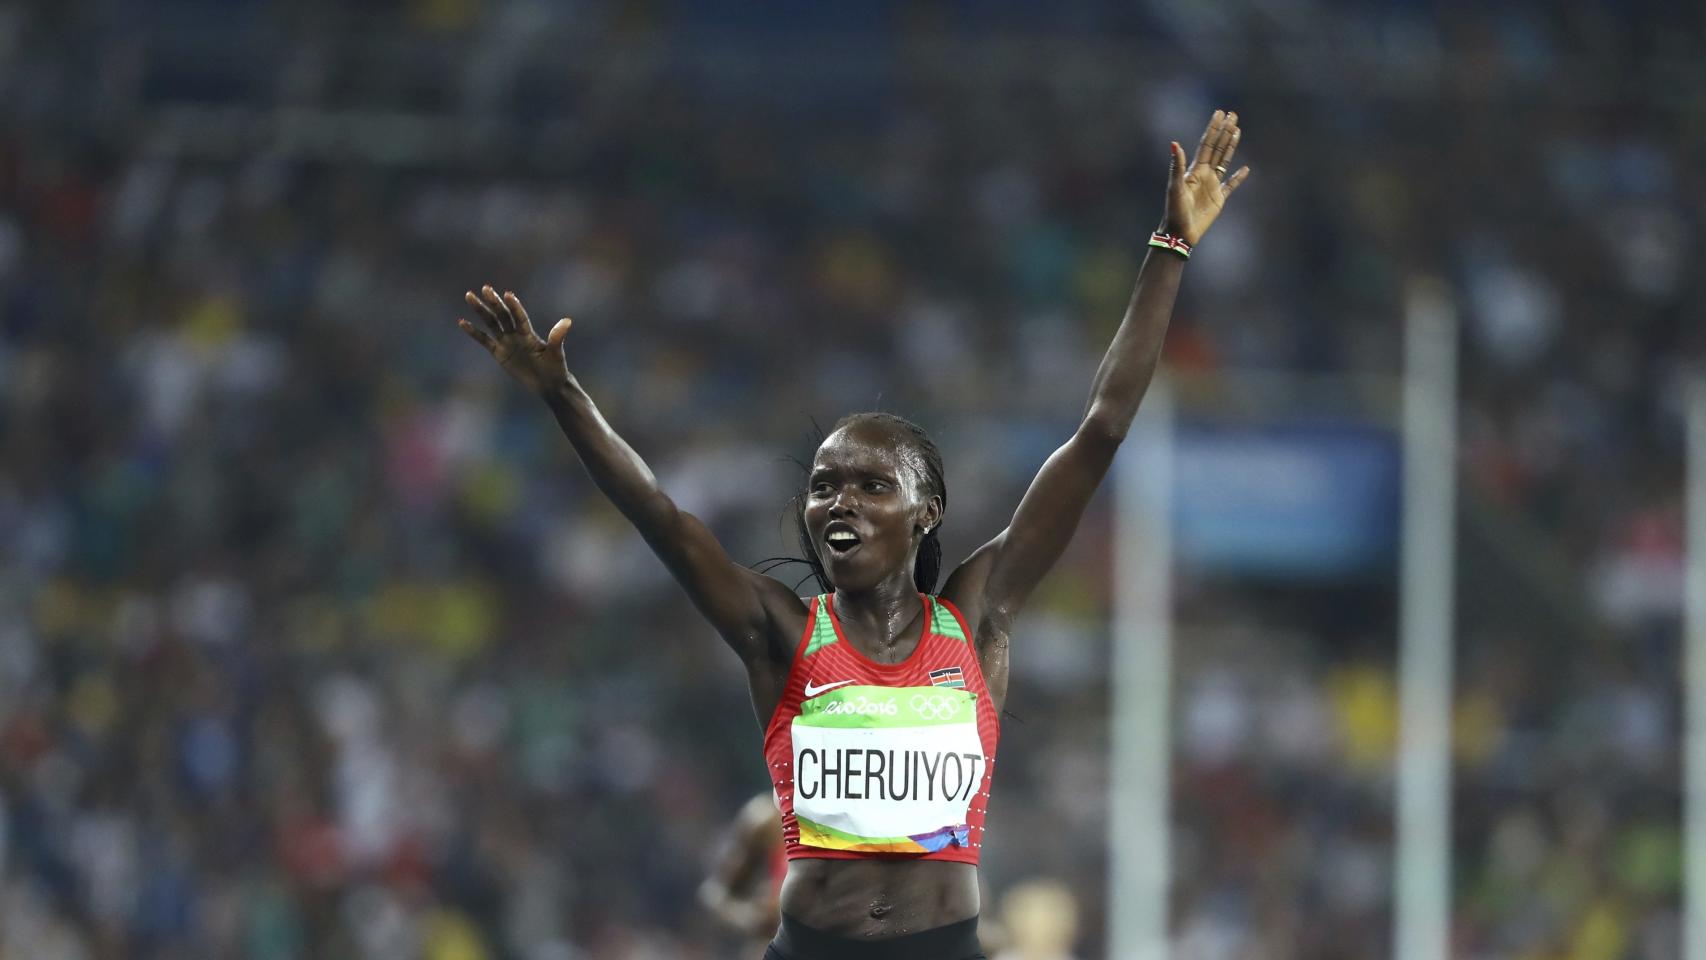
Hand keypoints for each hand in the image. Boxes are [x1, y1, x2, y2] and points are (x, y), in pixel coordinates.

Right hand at [458, 285, 573, 395]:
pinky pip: (484, 340)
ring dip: (481, 310)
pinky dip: (474, 332)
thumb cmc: (556, 368)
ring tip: (469, 296)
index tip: (508, 294)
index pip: (519, 317)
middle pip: (502, 315)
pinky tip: (462, 322)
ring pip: (491, 323)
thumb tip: (567, 321)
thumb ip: (557, 337)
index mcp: (529, 334)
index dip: (515, 306)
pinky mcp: (499, 353)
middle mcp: (516, 334)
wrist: (548, 384)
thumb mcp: (556, 353)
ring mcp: (507, 342)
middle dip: (494, 302)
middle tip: (485, 288)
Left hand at [1161, 109, 1250, 246]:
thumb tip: (1174, 143)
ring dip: (1230, 146)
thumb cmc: (1175, 210)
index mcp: (1194, 170)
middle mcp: (1204, 174)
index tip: (1220, 113)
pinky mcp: (1219, 199)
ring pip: (1224, 161)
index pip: (1206, 144)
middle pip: (1217, 148)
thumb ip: (1177, 165)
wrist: (1180, 233)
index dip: (1213, 128)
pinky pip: (1231, 185)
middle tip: (1233, 114)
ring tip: (1237, 131)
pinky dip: (1239, 177)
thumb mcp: (1175, 186)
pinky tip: (1246, 168)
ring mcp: (1212, 186)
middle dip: (1224, 131)